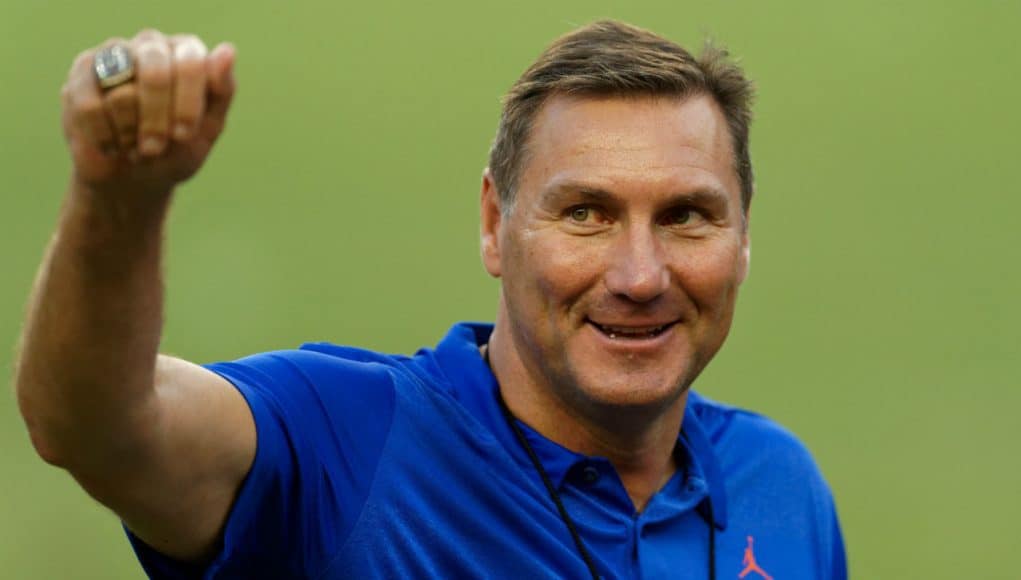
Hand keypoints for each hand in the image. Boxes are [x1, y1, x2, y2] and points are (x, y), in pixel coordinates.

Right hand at [62, 30, 235, 196]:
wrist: (133, 177)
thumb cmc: (177, 149)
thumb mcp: (208, 128)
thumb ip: (221, 91)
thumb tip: (227, 51)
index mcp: (188, 52)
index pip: (191, 64)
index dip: (187, 105)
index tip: (183, 135)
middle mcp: (151, 44)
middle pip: (155, 74)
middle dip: (157, 122)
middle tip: (154, 149)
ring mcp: (113, 54)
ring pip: (122, 95)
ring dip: (131, 134)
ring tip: (134, 147)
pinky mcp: (82, 73)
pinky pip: (90, 106)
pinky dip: (104, 136)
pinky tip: (112, 147)